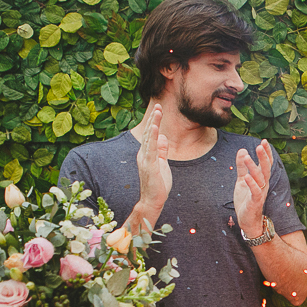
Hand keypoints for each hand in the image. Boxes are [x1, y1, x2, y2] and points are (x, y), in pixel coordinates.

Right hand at [135, 103, 171, 221]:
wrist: (152, 201)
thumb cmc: (157, 184)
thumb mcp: (162, 163)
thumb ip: (162, 150)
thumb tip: (163, 137)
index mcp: (146, 153)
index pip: (151, 134)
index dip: (154, 122)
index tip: (159, 110)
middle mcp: (143, 154)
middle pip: (149, 133)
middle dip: (154, 118)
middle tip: (159, 105)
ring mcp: (145, 159)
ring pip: (150, 138)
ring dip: (154, 123)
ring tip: (158, 111)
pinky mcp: (149, 165)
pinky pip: (151, 149)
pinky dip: (153, 137)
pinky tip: (155, 128)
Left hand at [234, 139, 272, 235]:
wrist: (247, 220)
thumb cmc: (245, 200)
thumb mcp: (242, 180)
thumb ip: (242, 166)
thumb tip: (242, 150)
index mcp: (261, 179)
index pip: (266, 163)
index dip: (266, 153)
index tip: (264, 141)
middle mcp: (263, 185)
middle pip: (266, 168)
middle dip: (264, 157)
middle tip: (260, 145)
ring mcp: (260, 193)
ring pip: (260, 178)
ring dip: (254, 167)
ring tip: (248, 157)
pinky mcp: (255, 202)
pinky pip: (255, 192)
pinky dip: (252, 184)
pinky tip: (247, 176)